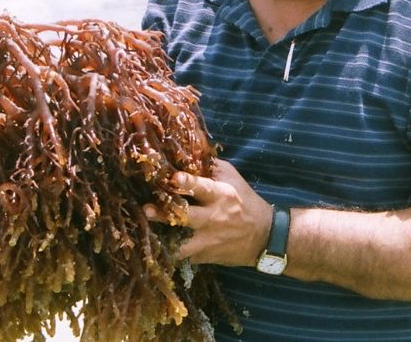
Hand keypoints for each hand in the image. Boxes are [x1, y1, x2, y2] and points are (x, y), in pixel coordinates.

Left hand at [146, 160, 272, 266]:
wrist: (263, 236)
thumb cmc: (245, 200)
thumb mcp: (233, 178)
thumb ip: (210, 167)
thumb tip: (186, 154)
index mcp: (222, 195)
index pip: (203, 187)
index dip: (188, 182)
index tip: (173, 178)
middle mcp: (214, 218)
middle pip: (185, 217)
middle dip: (164, 214)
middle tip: (146, 209)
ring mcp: (208, 240)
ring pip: (181, 245)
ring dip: (162, 239)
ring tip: (146, 234)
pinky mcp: (204, 257)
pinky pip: (183, 256)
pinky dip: (170, 251)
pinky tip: (157, 246)